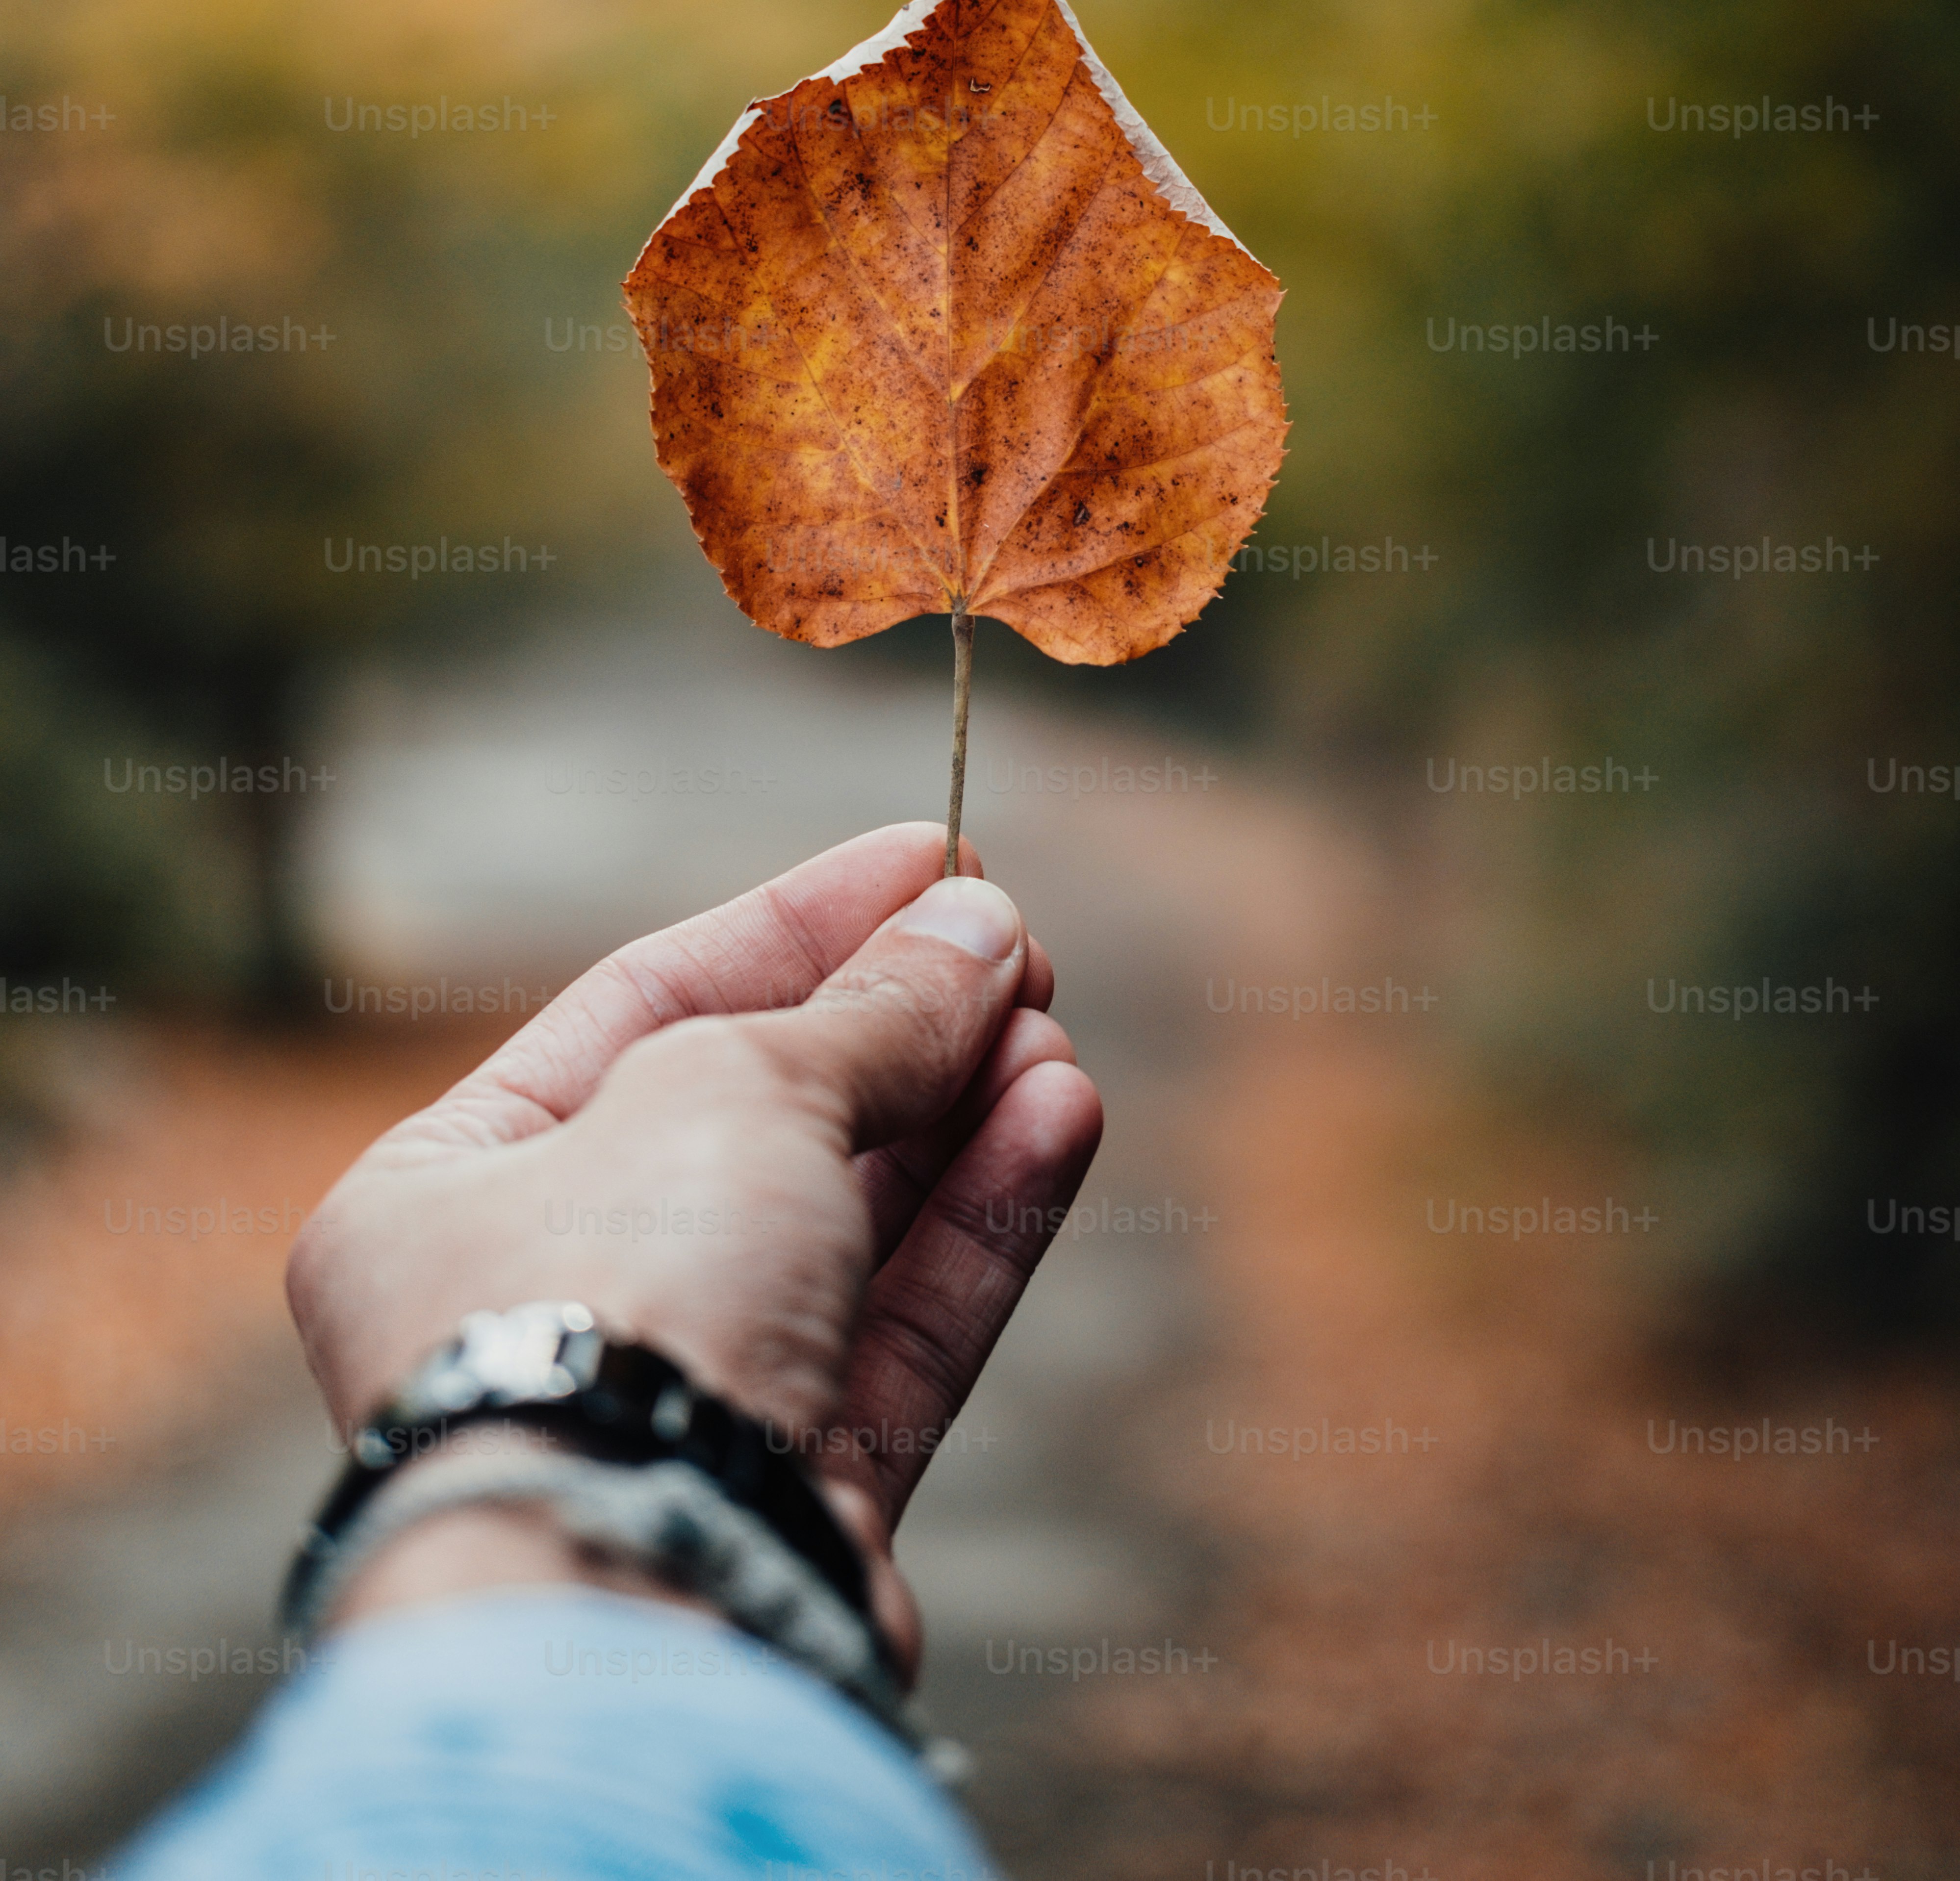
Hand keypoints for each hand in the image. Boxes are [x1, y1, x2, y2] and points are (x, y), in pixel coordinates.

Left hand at [286, 823, 1103, 1677]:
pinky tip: (1061, 1119)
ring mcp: (672, 1408)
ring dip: (959, 1120)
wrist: (644, 1592)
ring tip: (1054, 1038)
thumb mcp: (736, 1085)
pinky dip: (979, 1224)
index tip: (933, 859)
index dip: (800, 923)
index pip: (646, 1004)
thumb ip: (867, 1010)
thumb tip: (974, 929)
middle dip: (900, 1033)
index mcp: (443, 1191)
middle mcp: (544, 1300)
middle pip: (758, 1120)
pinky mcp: (790, 1496)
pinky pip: (897, 1330)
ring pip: (844, 1229)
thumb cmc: (619, 1302)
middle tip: (1019, 953)